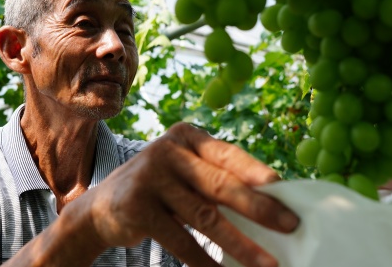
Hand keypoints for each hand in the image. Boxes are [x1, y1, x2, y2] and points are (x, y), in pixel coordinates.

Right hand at [65, 122, 298, 266]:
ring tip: (266, 262)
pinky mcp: (138, 208)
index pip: (229, 154)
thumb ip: (215, 178)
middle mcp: (167, 151)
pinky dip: (206, 262)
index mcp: (186, 137)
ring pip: (205, 217)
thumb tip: (270, 203)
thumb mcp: (184, 173)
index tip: (283, 189)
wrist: (102, 206)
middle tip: (289, 225)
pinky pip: (182, 241)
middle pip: (221, 184)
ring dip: (240, 244)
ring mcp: (150, 178)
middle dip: (259, 208)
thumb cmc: (159, 189)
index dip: (257, 172)